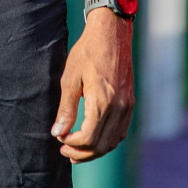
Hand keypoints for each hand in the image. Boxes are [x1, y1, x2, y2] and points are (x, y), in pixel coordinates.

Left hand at [51, 11, 132, 162]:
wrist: (111, 33)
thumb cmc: (87, 52)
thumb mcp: (70, 78)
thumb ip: (66, 108)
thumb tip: (58, 132)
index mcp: (103, 102)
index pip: (88, 138)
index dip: (72, 144)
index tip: (59, 139)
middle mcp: (119, 107)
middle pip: (101, 145)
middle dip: (82, 153)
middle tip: (65, 151)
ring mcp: (127, 105)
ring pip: (113, 141)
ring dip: (95, 150)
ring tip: (77, 149)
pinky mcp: (130, 102)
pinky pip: (121, 131)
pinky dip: (108, 139)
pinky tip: (94, 137)